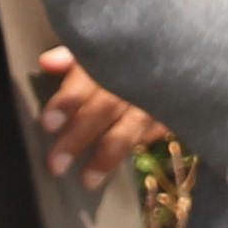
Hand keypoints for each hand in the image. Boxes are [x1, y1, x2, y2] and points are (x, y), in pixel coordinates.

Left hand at [33, 46, 166, 189]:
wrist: (180, 48)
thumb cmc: (128, 51)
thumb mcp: (102, 46)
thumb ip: (73, 57)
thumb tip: (46, 63)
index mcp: (110, 56)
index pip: (86, 78)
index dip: (67, 101)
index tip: (48, 124)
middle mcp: (133, 78)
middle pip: (104, 108)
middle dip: (79, 137)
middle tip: (56, 164)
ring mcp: (155, 97)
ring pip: (129, 130)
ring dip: (106, 158)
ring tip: (87, 181)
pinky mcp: (173, 111)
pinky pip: (154, 133)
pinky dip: (135, 148)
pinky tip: (113, 168)